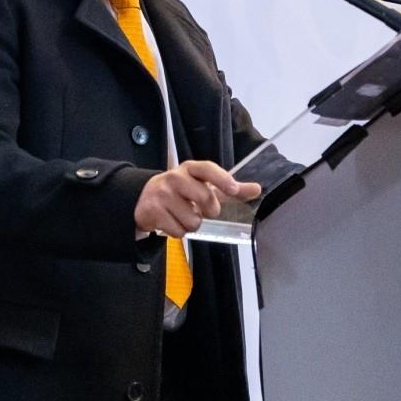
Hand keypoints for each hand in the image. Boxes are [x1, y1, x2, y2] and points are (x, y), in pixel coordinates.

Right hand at [134, 160, 261, 237]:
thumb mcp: (202, 185)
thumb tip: (257, 189)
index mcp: (190, 168)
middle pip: (205, 199)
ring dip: (191, 224)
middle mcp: (175, 178)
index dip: (222, 178)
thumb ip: (229, 188)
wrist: (144, 197)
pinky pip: (178, 231)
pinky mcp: (153, 211)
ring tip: (182, 215)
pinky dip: (178, 231)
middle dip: (208, 211)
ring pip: (193, 221)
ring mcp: (162, 194)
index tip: (233, 189)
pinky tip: (171, 221)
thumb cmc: (181, 191)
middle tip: (199, 209)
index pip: (207, 168)